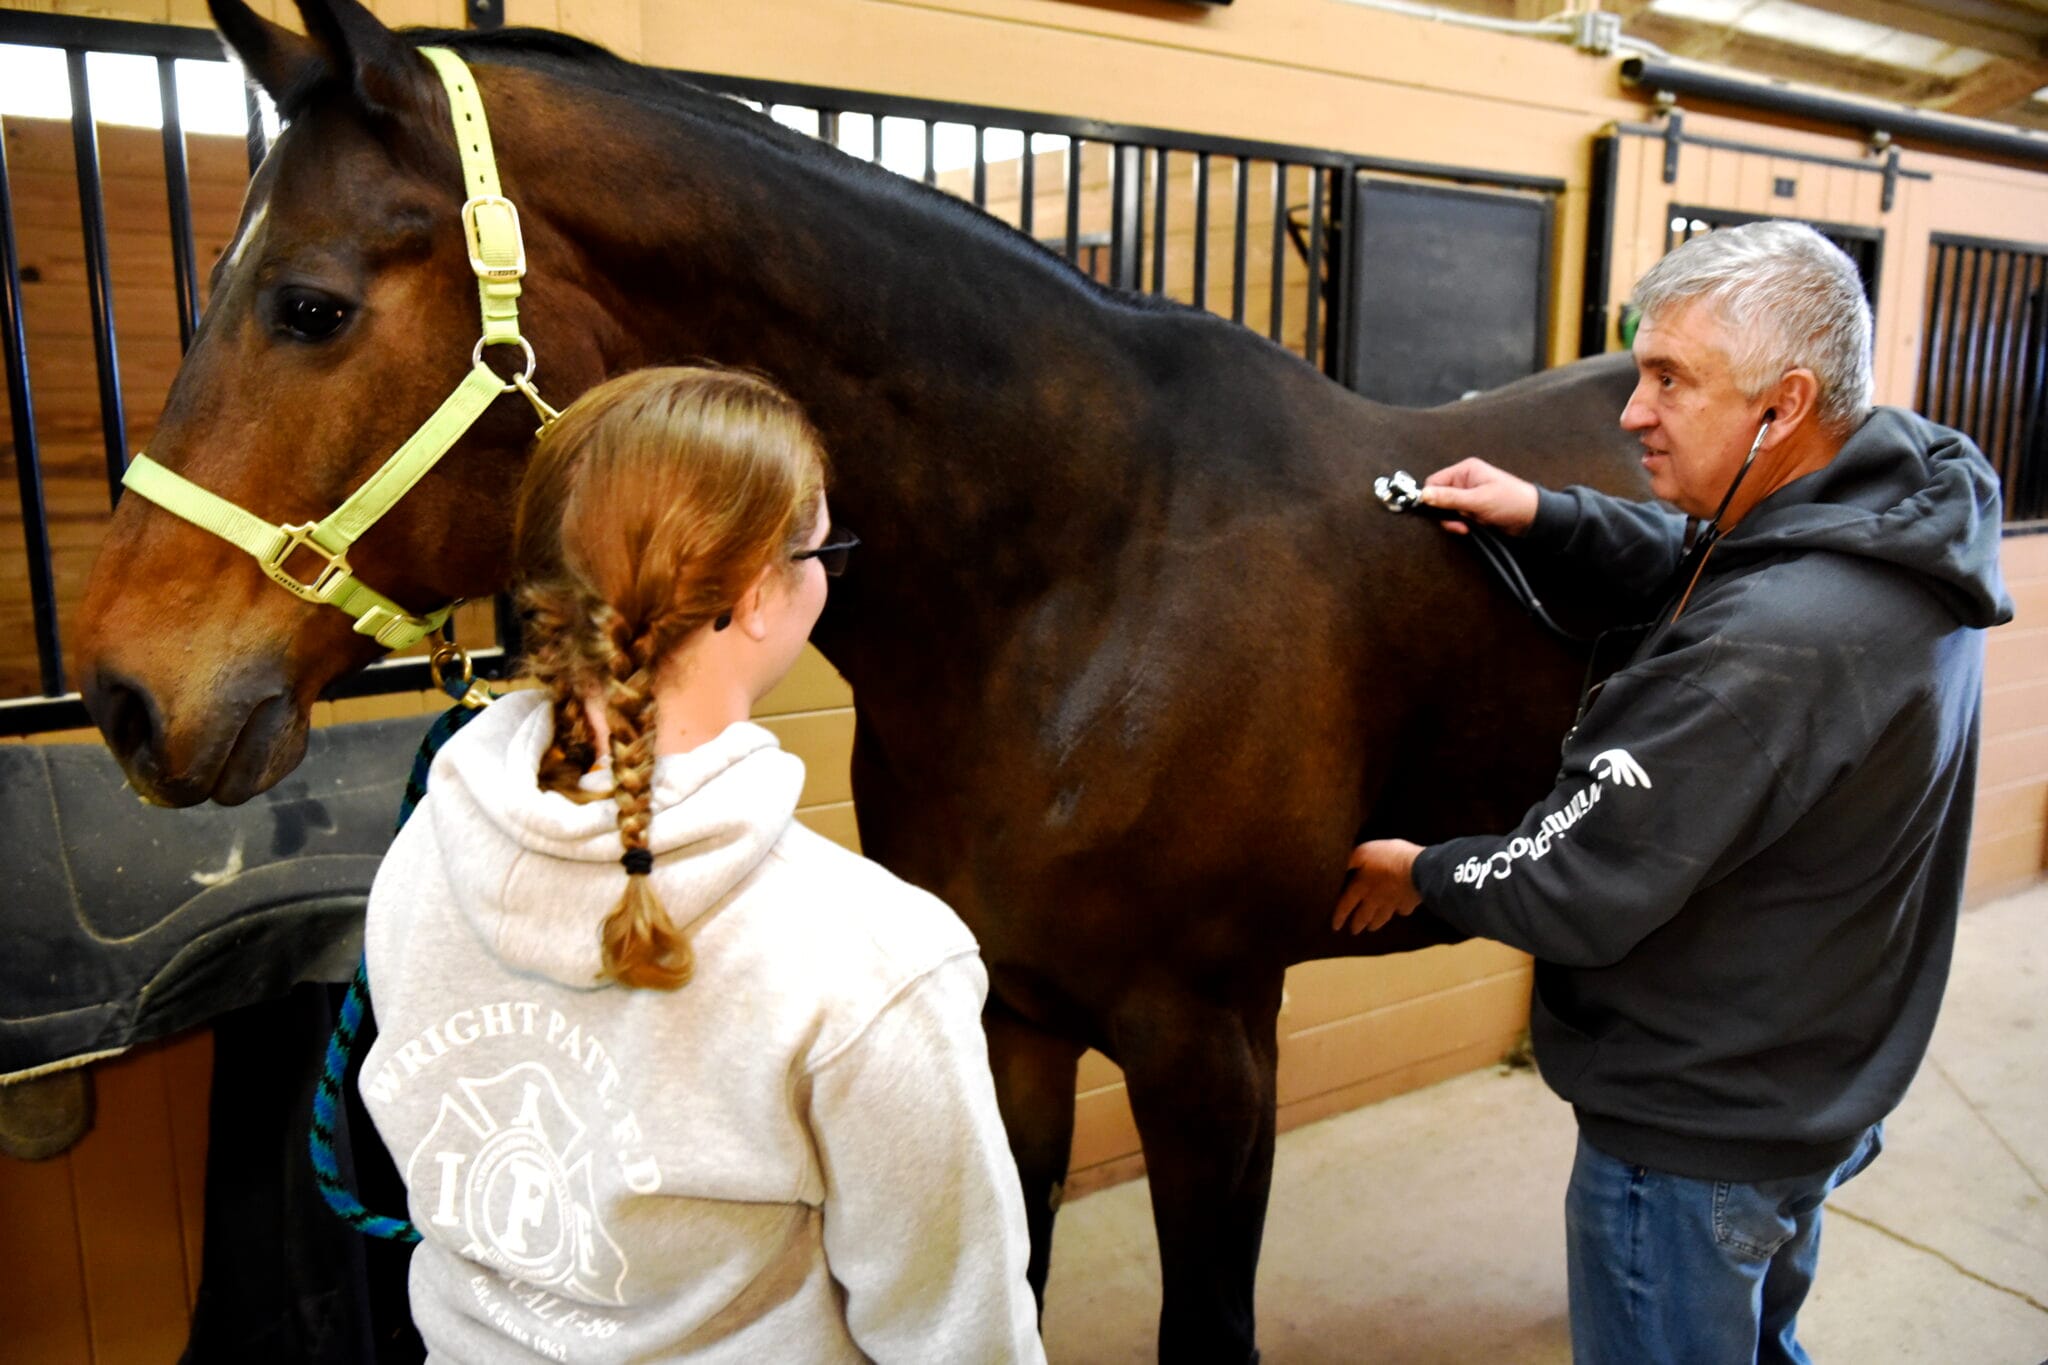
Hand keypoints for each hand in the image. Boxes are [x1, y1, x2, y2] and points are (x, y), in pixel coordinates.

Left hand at [1334, 840, 1423, 933]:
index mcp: (1361, 886)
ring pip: (1381, 917)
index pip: (1346, 905)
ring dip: (1375, 924)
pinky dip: (1399, 912)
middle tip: (1354, 931)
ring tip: (1371, 928)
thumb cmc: (1388, 857)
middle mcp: (1375, 899)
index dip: (1339, 916)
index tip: (1335, 927)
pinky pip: (1401, 910)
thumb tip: (1336, 866)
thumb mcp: (1364, 851)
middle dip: (1358, 924)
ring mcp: (1392, 903)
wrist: (1419, 868)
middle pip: (1364, 916)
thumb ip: (1350, 859)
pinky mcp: (1408, 903)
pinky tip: (1399, 911)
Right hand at [1420, 458, 1539, 536]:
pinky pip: (1456, 517)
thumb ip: (1449, 498)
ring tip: (1468, 525)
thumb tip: (1424, 495)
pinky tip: (1471, 527)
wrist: (1532, 518)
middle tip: (1458, 521)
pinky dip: (1460, 524)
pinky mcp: (1472, 509)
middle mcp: (1465, 481)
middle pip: (1438, 497)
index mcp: (1465, 471)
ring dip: (1454, 520)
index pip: (1434, 481)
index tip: (1437, 511)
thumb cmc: (1512, 502)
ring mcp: (1468, 496)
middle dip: (1445, 513)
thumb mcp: (1478, 500)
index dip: (1431, 497)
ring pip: (1446, 510)